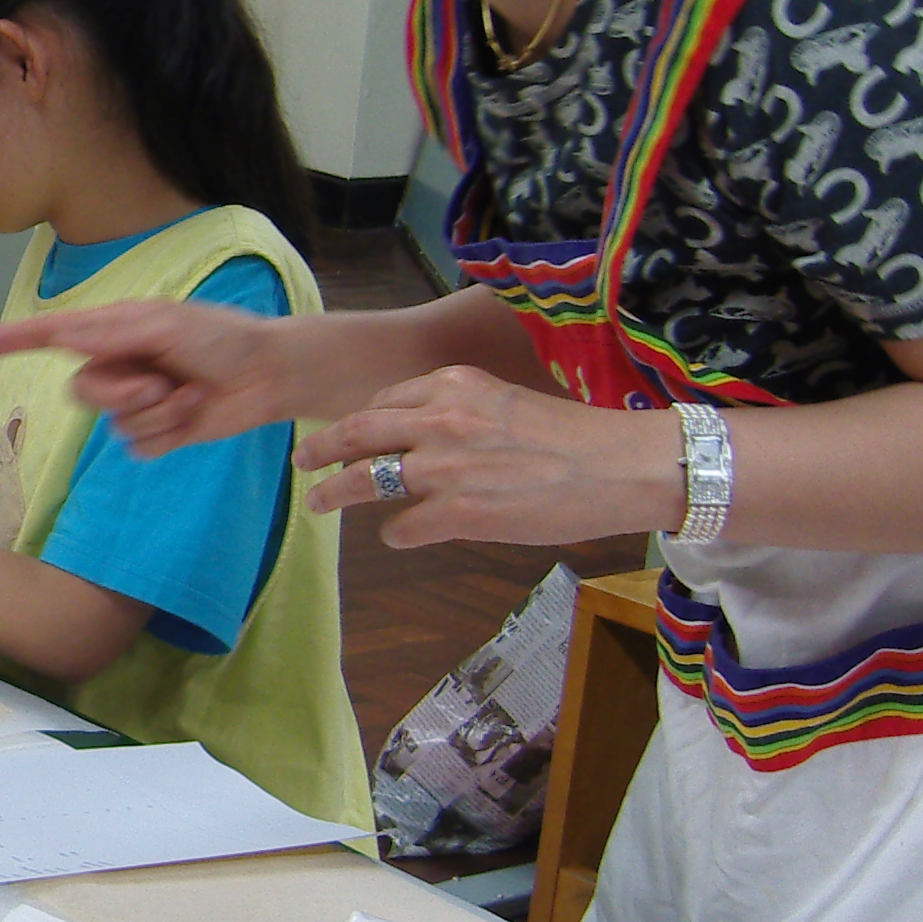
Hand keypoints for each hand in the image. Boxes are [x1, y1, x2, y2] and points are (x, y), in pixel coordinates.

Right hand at [0, 299, 302, 456]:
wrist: (268, 373)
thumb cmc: (221, 336)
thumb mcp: (165, 324)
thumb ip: (114, 334)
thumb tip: (63, 337)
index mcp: (112, 330)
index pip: (48, 336)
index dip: (8, 342)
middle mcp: (118, 365)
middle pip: (83, 392)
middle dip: (122, 393)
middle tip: (160, 382)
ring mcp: (136, 400)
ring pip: (113, 423)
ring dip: (156, 414)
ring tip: (188, 393)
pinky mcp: (158, 432)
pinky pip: (139, 447)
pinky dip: (169, 434)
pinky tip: (194, 414)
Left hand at [299, 365, 683, 547]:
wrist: (620, 465)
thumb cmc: (573, 436)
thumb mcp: (505, 400)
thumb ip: (459, 413)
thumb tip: (422, 437)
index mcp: (452, 385)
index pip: (385, 400)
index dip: (363, 421)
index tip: (349, 434)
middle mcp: (438, 420)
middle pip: (356, 432)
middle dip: (321, 447)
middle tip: (302, 460)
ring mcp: (443, 468)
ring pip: (363, 480)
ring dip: (334, 493)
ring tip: (317, 502)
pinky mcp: (456, 513)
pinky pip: (401, 528)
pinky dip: (397, 534)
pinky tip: (401, 536)